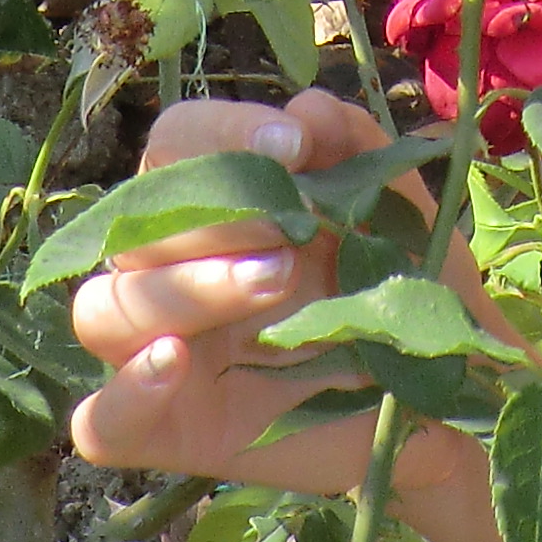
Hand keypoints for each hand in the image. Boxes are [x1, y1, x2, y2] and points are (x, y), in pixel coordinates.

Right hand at [67, 87, 388, 487]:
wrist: (441, 393)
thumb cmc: (400, 285)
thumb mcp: (391, 206)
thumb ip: (349, 145)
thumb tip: (303, 109)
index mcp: (215, 206)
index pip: (174, 145)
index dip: (221, 134)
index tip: (294, 145)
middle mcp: (172, 272)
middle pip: (134, 228)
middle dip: (214, 219)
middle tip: (296, 231)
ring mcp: (160, 354)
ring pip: (103, 310)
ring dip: (182, 289)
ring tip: (275, 282)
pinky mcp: (168, 432)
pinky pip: (100, 422)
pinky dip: (124, 392)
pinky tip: (174, 363)